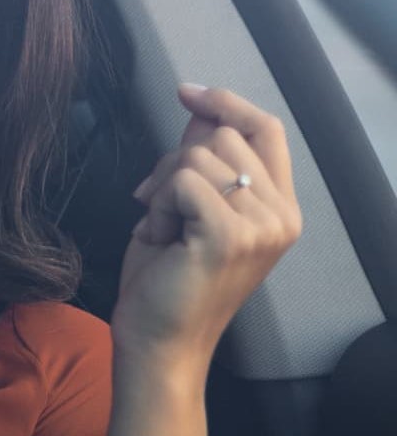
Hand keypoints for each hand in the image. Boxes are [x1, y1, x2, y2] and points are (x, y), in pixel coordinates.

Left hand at [115, 84, 301, 370]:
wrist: (159, 343)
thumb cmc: (167, 283)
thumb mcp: (185, 210)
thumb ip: (199, 163)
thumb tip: (199, 113)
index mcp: (278, 209)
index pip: (267, 130)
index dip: (227, 103)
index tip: (187, 92)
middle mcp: (281, 216)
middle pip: (225, 136)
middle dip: (174, 160)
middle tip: (155, 204)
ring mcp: (261, 226)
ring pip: (199, 157)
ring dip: (162, 189)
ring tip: (161, 230)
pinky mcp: (230, 236)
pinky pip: (182, 182)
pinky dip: (157, 206)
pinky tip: (158, 239)